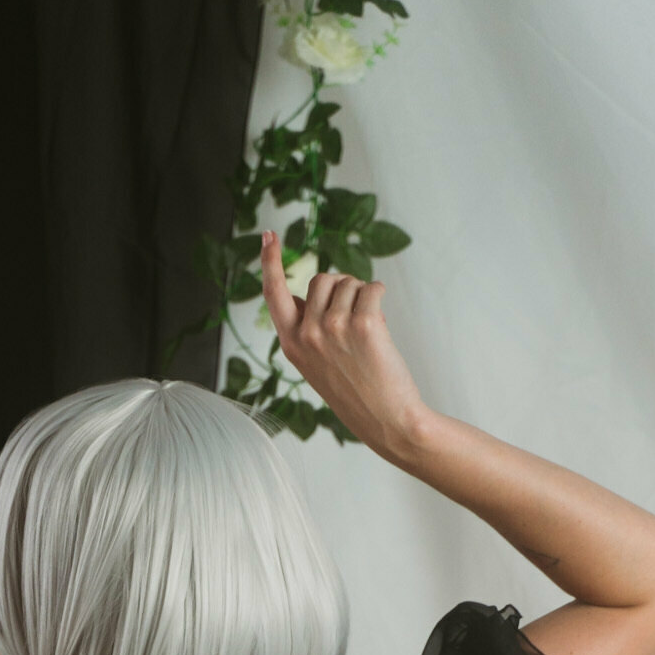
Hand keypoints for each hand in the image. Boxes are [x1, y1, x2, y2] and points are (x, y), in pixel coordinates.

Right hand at [259, 230, 430, 461]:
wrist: (386, 420)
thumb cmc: (354, 390)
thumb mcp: (316, 362)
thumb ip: (307, 327)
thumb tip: (312, 289)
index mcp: (291, 343)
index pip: (274, 293)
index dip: (270, 261)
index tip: (268, 234)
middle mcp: (307, 334)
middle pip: (321, 279)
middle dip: (340, 289)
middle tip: (352, 319)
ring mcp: (334, 328)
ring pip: (348, 283)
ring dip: (362, 297)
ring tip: (366, 331)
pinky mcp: (365, 324)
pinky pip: (372, 288)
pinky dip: (379, 297)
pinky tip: (382, 324)